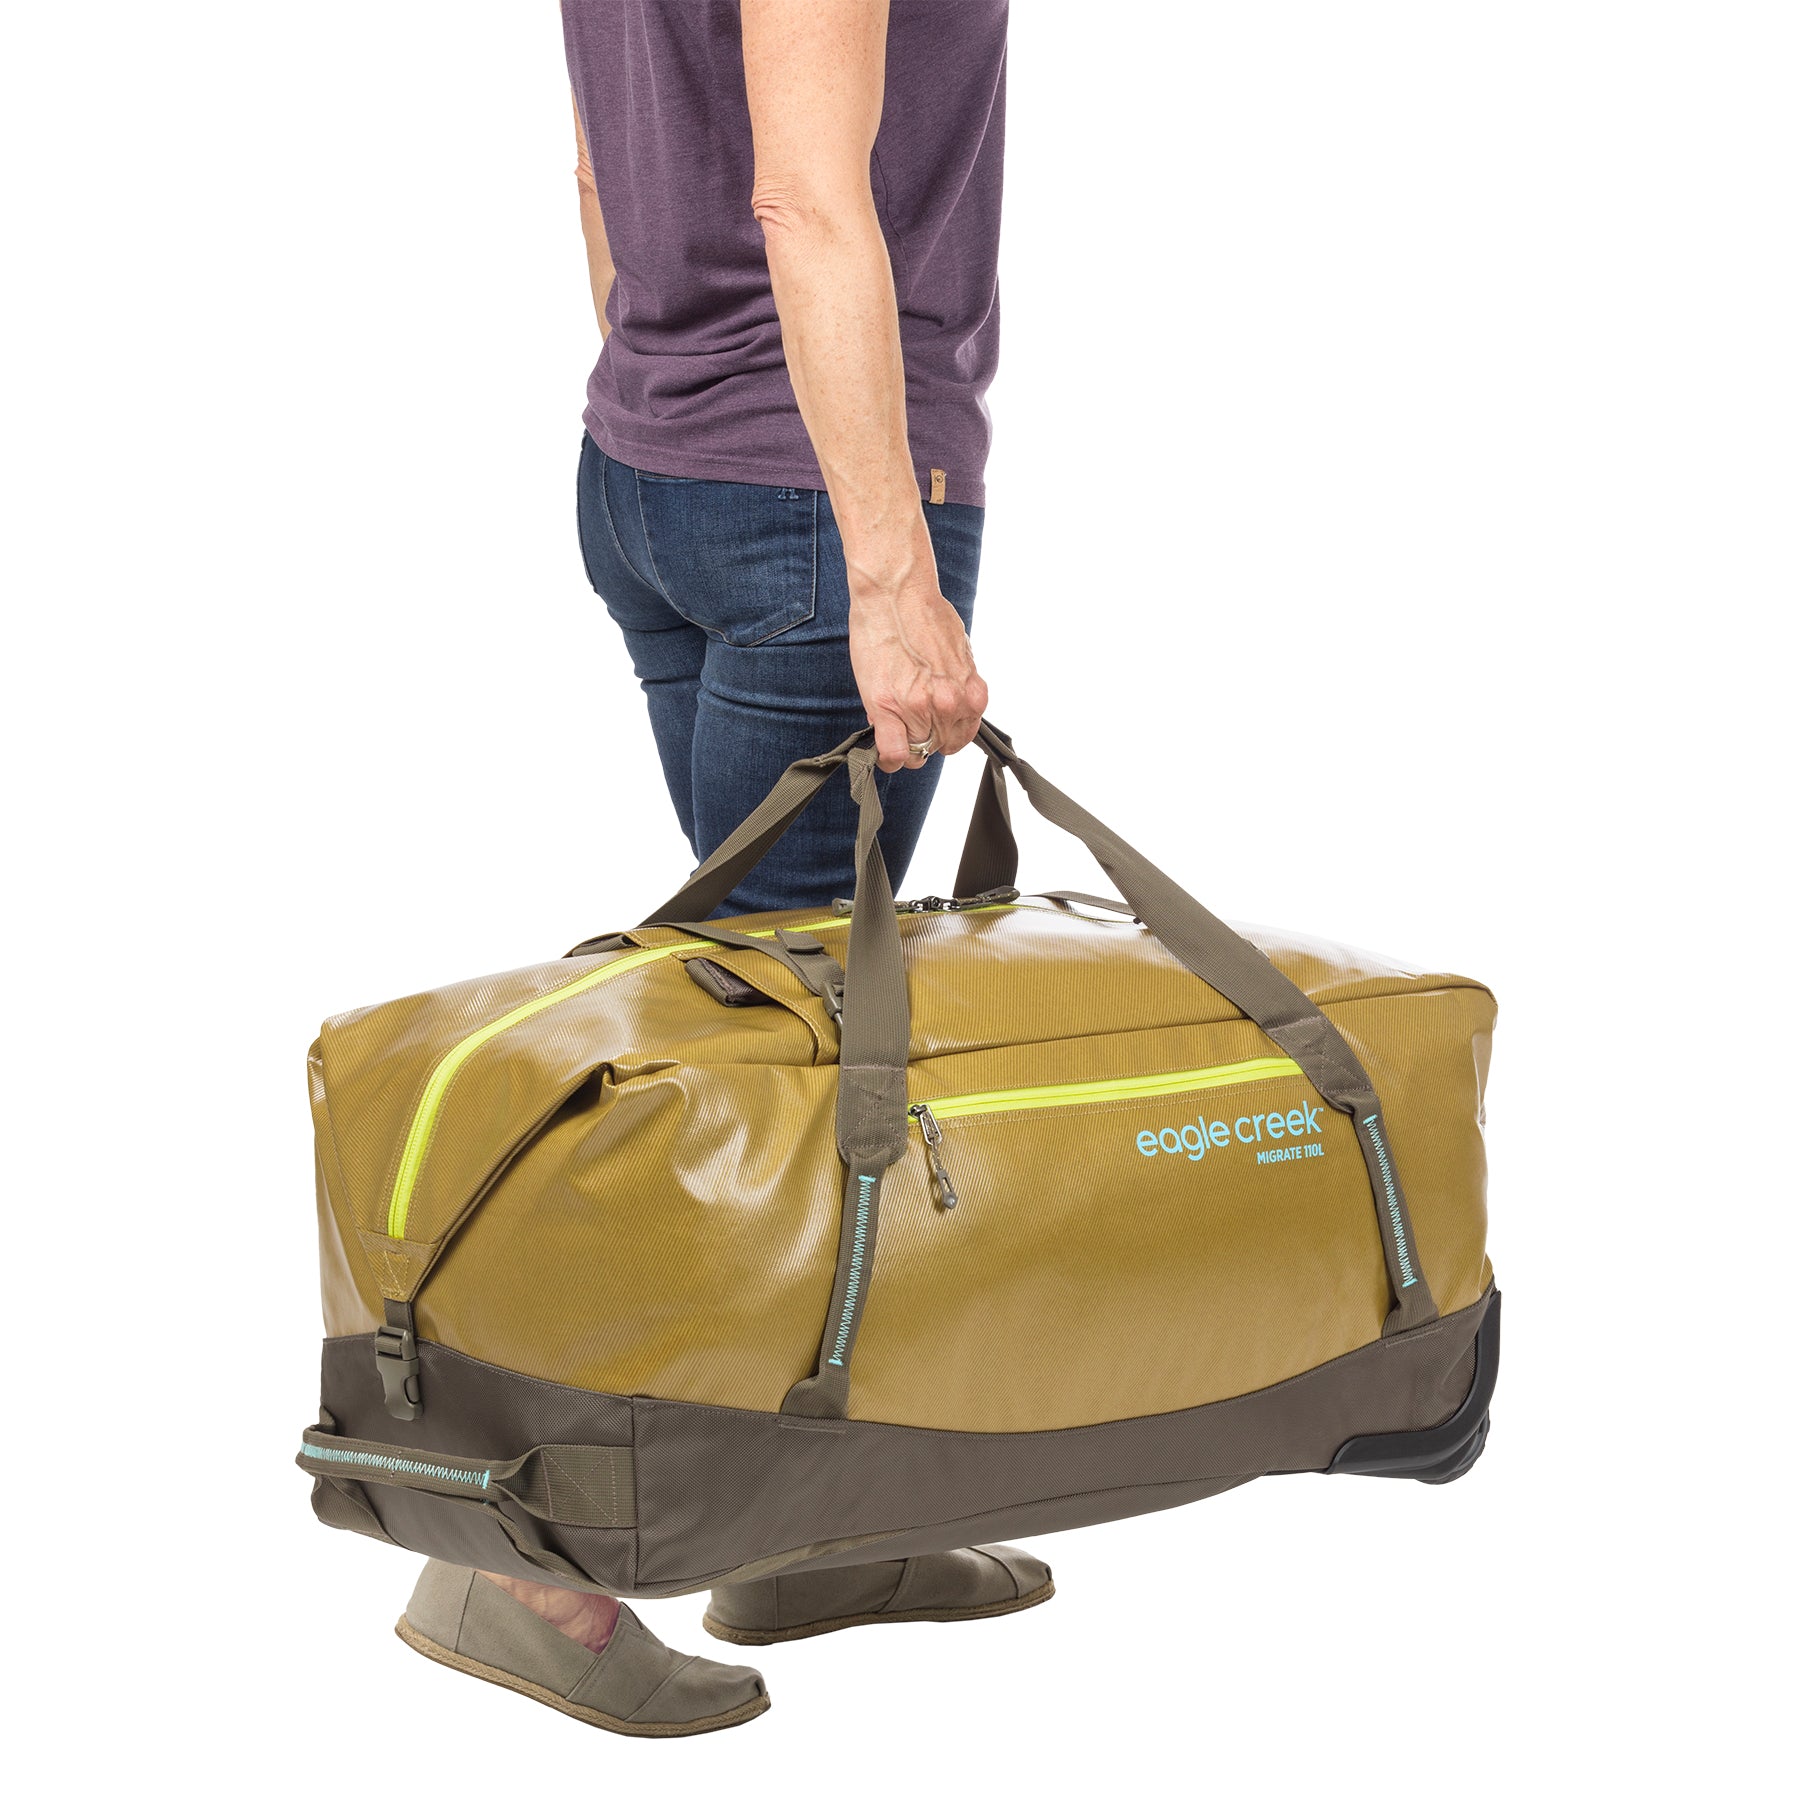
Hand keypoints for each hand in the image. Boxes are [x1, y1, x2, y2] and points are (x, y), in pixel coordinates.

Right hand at [848, 579, 988, 771]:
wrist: (896, 593)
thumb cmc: (924, 614)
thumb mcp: (958, 652)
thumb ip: (957, 684)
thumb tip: (947, 703)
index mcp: (971, 694)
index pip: (962, 737)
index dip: (945, 734)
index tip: (933, 728)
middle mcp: (950, 705)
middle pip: (938, 745)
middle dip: (925, 737)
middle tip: (909, 719)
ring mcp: (919, 708)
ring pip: (916, 751)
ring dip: (906, 744)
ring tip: (893, 723)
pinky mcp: (887, 707)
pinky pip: (892, 751)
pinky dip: (889, 757)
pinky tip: (885, 753)